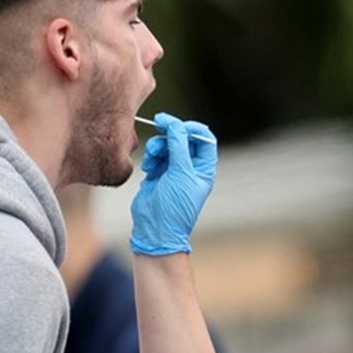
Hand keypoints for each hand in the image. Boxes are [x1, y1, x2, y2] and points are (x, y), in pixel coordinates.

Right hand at [130, 112, 216, 255]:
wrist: (155, 229)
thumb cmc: (175, 206)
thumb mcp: (181, 173)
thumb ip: (179, 146)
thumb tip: (175, 125)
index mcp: (203, 169)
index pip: (204, 139)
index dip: (192, 128)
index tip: (178, 125)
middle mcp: (190, 168)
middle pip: (183, 138)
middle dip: (171, 133)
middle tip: (159, 124)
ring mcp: (173, 170)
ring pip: (167, 145)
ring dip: (158, 145)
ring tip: (152, 157)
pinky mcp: (158, 174)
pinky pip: (155, 155)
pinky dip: (151, 156)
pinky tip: (148, 167)